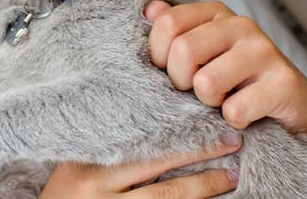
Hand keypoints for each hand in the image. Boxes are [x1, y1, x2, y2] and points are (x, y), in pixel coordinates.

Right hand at [39, 138, 240, 198]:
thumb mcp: (74, 170)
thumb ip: (104, 150)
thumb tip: (152, 127)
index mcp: (86, 163)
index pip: (136, 140)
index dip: (173, 128)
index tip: (201, 116)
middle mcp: (97, 187)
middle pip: (157, 164)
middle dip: (198, 151)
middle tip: (232, 140)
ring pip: (167, 196)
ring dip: (204, 184)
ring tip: (231, 175)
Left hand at [143, 0, 306, 156]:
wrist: (295, 107)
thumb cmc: (237, 80)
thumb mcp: (202, 53)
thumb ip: (174, 32)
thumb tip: (150, 10)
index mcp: (216, 13)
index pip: (167, 24)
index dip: (159, 56)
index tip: (174, 71)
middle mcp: (242, 25)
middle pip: (183, 52)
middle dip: (182, 82)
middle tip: (200, 90)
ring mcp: (265, 51)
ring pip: (206, 83)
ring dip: (210, 103)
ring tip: (225, 100)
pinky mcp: (283, 83)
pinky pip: (234, 111)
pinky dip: (234, 121)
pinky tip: (247, 114)